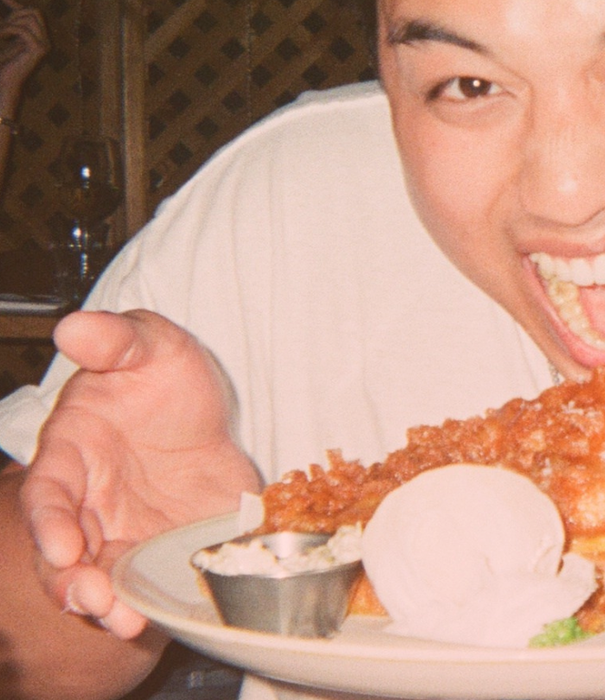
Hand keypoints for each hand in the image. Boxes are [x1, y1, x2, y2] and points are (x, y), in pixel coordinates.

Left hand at [0, 0, 48, 115]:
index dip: (14, 3)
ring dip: (11, 22)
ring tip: (0, 33)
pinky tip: (1, 36)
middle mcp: (45, 40)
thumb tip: (4, 0)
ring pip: (30, 18)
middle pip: (35, 11)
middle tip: (2, 25)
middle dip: (16, 12)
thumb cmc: (3, 62)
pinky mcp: (39, 49)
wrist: (4, 81)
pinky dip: (8, 30)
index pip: (31, 13)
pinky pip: (23, 30)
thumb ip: (7, 25)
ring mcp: (45, 45)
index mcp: (38, 38)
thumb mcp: (4, 38)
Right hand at [21, 310, 259, 638]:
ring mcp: (121, 531)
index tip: (64, 545)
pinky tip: (152, 619)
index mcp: (72, 450)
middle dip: (70, 579)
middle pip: (63, 551)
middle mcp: (87, 500)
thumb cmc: (165, 379)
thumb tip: (75, 327)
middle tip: (90, 598)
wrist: (213, 413)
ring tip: (121, 620)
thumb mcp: (151, 346)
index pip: (48, 492)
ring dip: (103, 602)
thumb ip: (116, 339)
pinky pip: (145, 583)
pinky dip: (145, 602)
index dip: (49, 521)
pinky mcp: (158, 551)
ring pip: (97, 577)